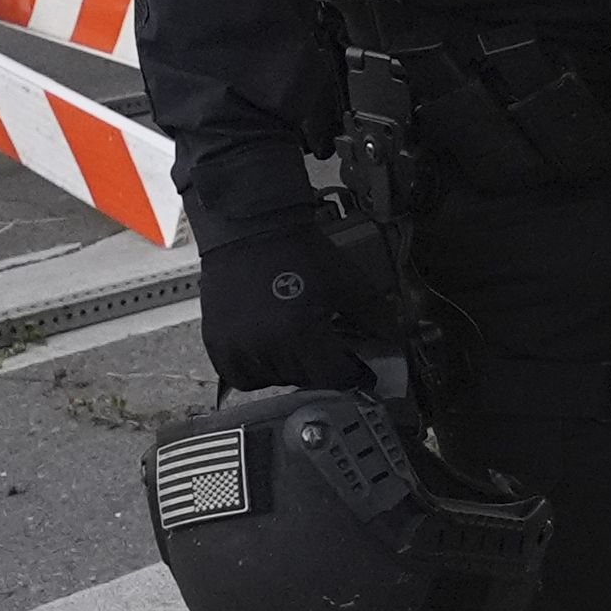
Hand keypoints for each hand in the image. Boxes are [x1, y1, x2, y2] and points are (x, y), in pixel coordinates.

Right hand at [197, 223, 379, 390]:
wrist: (252, 229)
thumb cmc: (299, 252)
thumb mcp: (348, 282)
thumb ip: (376, 317)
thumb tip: (393, 343)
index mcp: (301, 333)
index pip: (334, 378)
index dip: (351, 373)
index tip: (356, 368)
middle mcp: (266, 347)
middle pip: (306, 381)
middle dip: (321, 365)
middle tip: (325, 344)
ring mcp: (237, 348)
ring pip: (275, 381)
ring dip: (289, 368)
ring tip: (295, 339)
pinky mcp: (217, 344)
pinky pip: (242, 376)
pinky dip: (258, 369)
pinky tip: (269, 346)